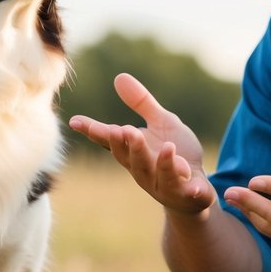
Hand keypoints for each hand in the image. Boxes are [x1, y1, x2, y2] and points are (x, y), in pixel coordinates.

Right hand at [68, 73, 214, 215]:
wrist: (195, 192)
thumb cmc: (175, 155)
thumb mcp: (162, 123)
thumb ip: (142, 103)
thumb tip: (119, 76)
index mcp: (135, 151)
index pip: (111, 140)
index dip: (93, 131)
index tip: (75, 121)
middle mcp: (144, 170)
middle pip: (130, 159)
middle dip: (126, 145)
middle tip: (121, 130)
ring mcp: (165, 185)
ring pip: (158, 175)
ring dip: (160, 163)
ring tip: (167, 148)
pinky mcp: (187, 195)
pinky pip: (187, 191)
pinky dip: (189, 186)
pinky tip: (191, 178)